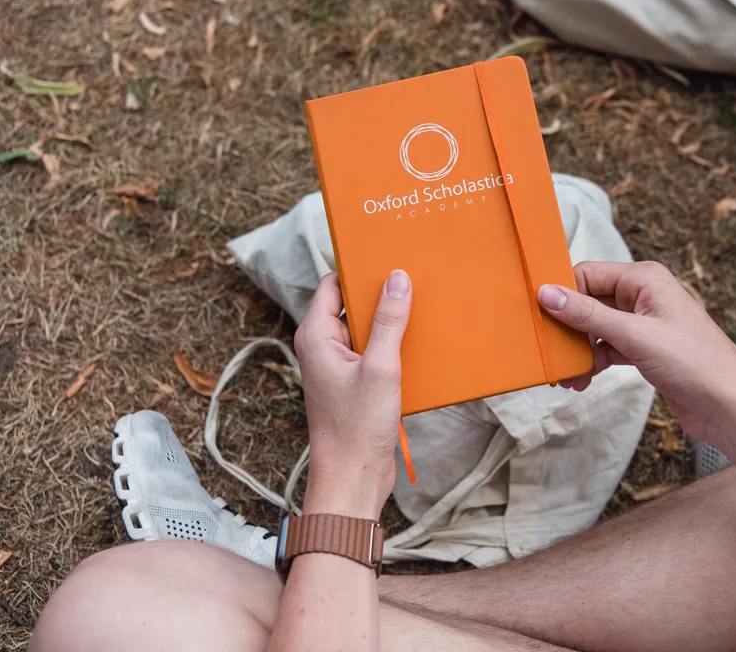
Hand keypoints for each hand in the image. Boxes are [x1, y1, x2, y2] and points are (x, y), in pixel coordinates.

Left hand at [294, 270, 411, 518]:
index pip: (333, 284)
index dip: (358, 270)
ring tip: (420, 309)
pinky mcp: (355, 382)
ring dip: (389, 322)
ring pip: (365, 328)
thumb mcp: (380, 368)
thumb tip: (397, 278)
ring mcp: (339, 366)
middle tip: (412, 280)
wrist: (354, 477)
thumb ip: (388, 321)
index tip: (387, 258)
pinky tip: (418, 344)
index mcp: (315, 336)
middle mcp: (323, 347)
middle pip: (351, 304)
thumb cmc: (356, 428)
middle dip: (380, 295)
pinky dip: (393, 345)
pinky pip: (374, 351)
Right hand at [538, 261, 735, 442]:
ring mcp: (644, 323)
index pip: (588, 274)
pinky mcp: (644, 349)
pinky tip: (582, 380)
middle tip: (548, 351)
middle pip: (589, 300)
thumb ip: (588, 315)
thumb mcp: (634, 336)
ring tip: (566, 375)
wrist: (729, 406)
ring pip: (596, 327)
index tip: (537, 317)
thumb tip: (546, 293)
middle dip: (567, 326)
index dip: (562, 294)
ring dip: (578, 349)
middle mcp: (643, 295)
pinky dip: (593, 362)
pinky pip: (607, 348)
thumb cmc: (693, 363)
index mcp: (644, 279)